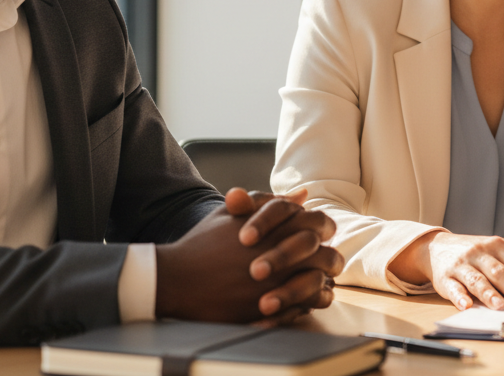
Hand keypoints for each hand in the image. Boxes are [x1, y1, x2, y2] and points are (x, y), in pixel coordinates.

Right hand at [155, 187, 343, 324]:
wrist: (177, 279)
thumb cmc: (204, 243)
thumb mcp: (233, 214)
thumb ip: (269, 202)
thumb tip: (301, 194)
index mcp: (274, 228)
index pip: (318, 223)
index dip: (321, 228)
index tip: (314, 235)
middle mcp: (279, 255)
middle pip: (326, 254)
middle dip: (327, 257)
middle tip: (319, 260)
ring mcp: (275, 284)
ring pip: (319, 283)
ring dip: (321, 281)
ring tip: (314, 281)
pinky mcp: (267, 308)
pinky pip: (305, 308)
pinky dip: (309, 303)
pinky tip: (303, 300)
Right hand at [389, 232, 503, 310]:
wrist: (437, 247)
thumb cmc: (475, 255)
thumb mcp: (498, 257)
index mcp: (496, 246)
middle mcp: (479, 253)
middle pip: (499, 272)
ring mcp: (461, 265)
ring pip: (477, 279)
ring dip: (489, 293)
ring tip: (500, 306)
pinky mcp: (445, 278)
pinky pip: (452, 288)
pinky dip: (459, 297)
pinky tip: (466, 305)